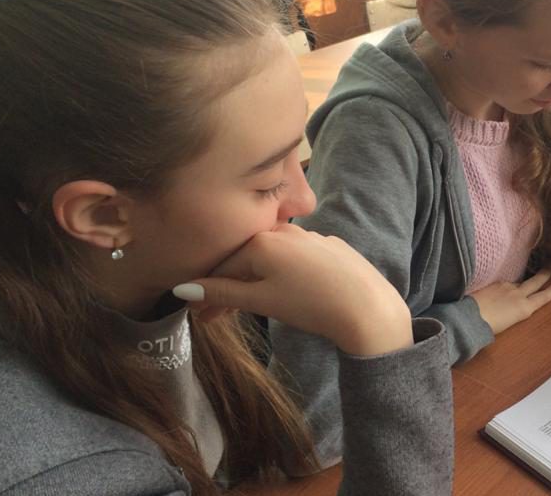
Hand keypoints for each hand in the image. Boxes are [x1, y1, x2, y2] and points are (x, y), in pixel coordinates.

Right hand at [173, 224, 411, 355]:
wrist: (367, 307)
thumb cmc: (310, 304)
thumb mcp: (260, 300)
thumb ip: (222, 292)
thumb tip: (183, 288)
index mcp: (261, 241)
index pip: (221, 267)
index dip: (206, 293)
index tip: (198, 315)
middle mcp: (284, 231)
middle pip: (245, 260)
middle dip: (228, 288)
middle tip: (215, 319)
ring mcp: (310, 236)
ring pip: (270, 259)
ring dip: (253, 281)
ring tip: (248, 307)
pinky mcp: (331, 246)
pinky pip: (295, 259)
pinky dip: (281, 274)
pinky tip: (283, 291)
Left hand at [469, 269, 550, 334]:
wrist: (471, 317)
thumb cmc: (489, 327)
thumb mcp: (508, 324)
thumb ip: (514, 313)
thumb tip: (512, 307)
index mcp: (524, 308)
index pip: (542, 297)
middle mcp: (518, 295)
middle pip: (535, 282)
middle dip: (544, 275)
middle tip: (550, 267)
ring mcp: (506, 287)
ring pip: (518, 283)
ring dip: (521, 283)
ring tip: (521, 285)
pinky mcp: (494, 283)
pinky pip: (505, 284)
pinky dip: (506, 287)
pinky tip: (501, 291)